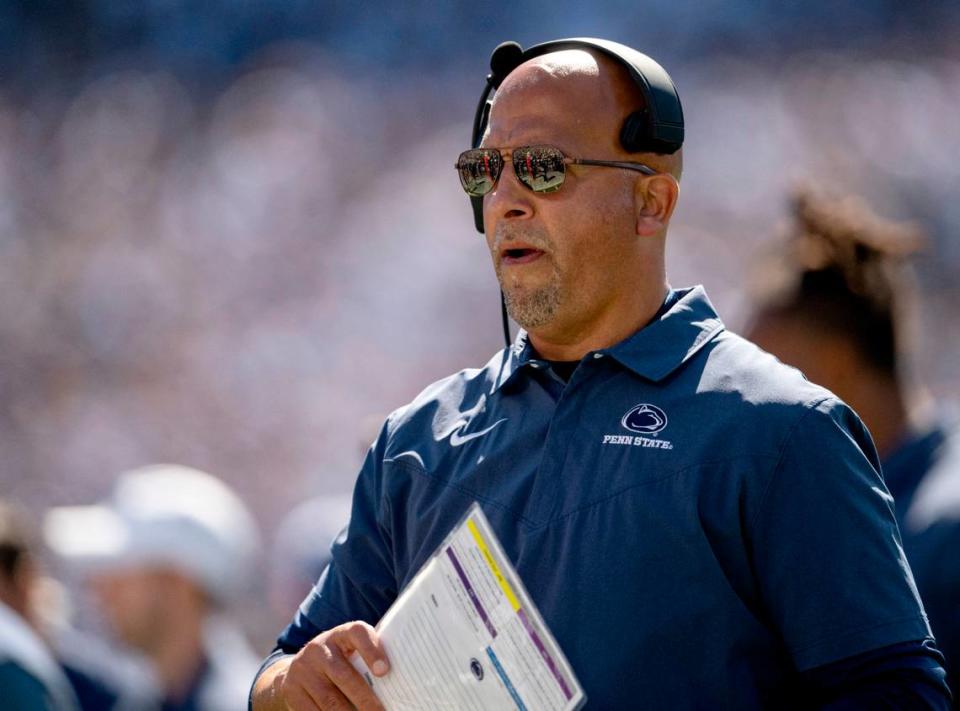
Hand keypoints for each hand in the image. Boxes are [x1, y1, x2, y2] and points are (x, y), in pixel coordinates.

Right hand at [267, 621, 389, 709]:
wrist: (298, 670)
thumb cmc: (340, 661)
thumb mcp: (350, 652)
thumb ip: (370, 658)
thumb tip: (403, 677)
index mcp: (340, 634)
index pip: (357, 633)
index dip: (371, 649)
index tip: (385, 671)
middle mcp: (319, 648)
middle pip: (344, 675)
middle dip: (365, 699)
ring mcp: (303, 670)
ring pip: (329, 699)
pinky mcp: (292, 690)